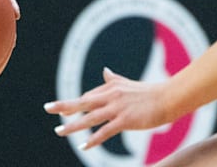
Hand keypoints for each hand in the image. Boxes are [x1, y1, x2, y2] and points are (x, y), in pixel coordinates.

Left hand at [44, 67, 172, 149]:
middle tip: (48, 108)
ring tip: (59, 131)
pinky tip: (83, 145)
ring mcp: (117, 108)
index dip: (75, 104)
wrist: (168, 98)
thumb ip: (113, 79)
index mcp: (110, 88)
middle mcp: (110, 96)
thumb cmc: (150, 92)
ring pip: (90, 118)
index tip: (63, 110)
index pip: (88, 97)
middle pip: (82, 102)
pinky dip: (93, 139)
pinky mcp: (125, 120)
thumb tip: (104, 70)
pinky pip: (105, 132)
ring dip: (73, 126)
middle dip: (64, 106)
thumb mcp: (127, 84)